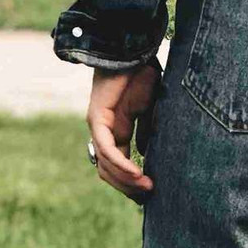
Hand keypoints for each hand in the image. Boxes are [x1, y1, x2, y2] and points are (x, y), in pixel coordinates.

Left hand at [86, 58, 161, 202]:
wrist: (134, 50)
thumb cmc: (143, 73)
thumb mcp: (150, 108)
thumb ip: (147, 130)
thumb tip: (145, 154)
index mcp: (116, 130)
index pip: (118, 164)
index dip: (131, 182)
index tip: (149, 194)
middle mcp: (103, 131)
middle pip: (108, 171)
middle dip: (128, 187)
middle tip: (148, 197)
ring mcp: (98, 126)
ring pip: (105, 165)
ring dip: (125, 181)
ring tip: (147, 188)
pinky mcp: (97, 118)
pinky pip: (106, 149)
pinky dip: (121, 164)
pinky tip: (137, 173)